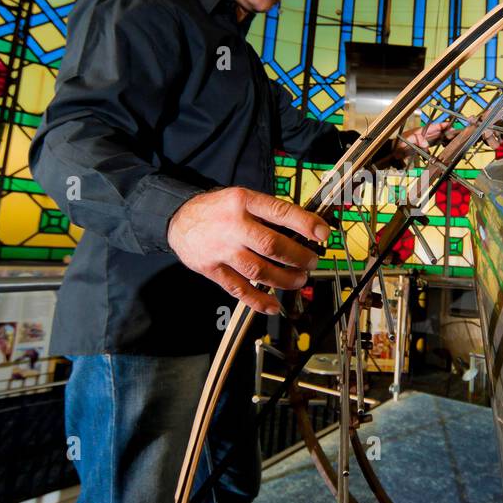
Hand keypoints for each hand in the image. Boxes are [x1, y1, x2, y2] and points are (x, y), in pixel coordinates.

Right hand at [167, 187, 330, 315]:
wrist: (178, 220)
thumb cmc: (217, 210)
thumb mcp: (241, 198)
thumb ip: (267, 213)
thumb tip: (304, 230)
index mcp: (243, 202)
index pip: (280, 212)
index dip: (305, 224)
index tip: (323, 234)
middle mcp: (232, 225)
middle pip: (272, 245)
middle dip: (299, 257)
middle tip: (312, 262)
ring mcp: (222, 250)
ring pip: (259, 270)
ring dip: (284, 279)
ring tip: (298, 279)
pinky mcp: (213, 269)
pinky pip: (239, 289)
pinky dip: (258, 300)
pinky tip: (273, 304)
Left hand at [390, 119, 450, 164]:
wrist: (393, 152)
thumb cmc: (398, 145)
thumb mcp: (407, 141)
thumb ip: (417, 141)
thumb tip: (426, 144)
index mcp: (420, 131)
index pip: (433, 127)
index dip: (442, 126)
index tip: (450, 125)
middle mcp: (423, 135)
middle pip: (437, 132)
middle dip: (446, 132)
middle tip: (456, 133)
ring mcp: (423, 141)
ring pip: (436, 138)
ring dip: (444, 139)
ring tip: (452, 140)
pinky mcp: (422, 148)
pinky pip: (433, 146)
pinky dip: (438, 146)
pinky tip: (443, 147)